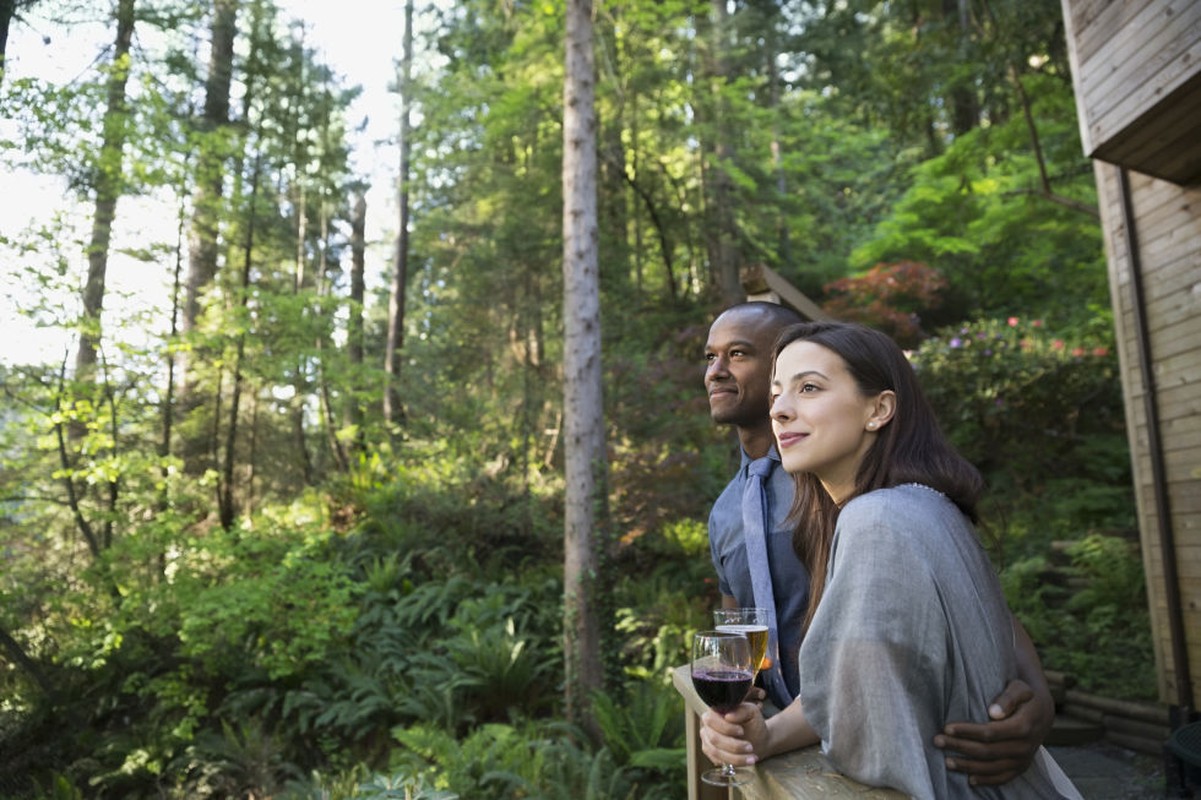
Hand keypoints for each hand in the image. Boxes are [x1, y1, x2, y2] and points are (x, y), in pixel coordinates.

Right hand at [699, 702, 767, 767]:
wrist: (757, 739)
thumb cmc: (753, 724)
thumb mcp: (752, 713)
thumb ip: (742, 711)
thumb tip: (728, 716)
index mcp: (714, 711)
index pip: (711, 719)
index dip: (726, 728)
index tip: (741, 732)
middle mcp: (707, 724)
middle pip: (714, 738)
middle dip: (734, 745)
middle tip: (750, 747)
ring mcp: (707, 739)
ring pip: (715, 752)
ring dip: (735, 757)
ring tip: (751, 758)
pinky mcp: (710, 752)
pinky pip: (717, 760)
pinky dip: (733, 762)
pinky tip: (745, 761)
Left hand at [933, 678, 1054, 784]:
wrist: (1042, 712)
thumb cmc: (1024, 696)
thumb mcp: (1020, 689)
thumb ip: (1008, 698)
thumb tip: (994, 712)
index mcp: (1023, 727)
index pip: (990, 733)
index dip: (967, 732)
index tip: (947, 728)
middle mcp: (1024, 747)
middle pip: (987, 751)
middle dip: (960, 747)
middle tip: (937, 741)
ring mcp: (1023, 760)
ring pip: (993, 768)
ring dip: (968, 766)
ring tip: (946, 762)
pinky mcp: (1021, 767)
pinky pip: (1003, 778)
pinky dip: (987, 780)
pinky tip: (969, 780)